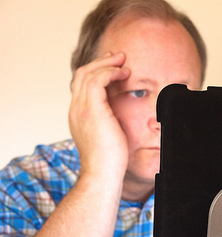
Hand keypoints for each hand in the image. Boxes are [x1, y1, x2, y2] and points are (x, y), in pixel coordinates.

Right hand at [69, 52, 129, 179]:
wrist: (102, 174)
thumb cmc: (109, 160)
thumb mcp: (107, 136)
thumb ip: (108, 121)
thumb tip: (120, 116)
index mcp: (78, 115)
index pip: (82, 86)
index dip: (97, 72)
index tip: (113, 67)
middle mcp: (76, 109)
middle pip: (82, 75)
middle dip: (101, 62)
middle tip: (119, 57)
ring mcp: (81, 109)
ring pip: (88, 73)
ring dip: (107, 64)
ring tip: (124, 63)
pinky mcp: (92, 110)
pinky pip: (98, 80)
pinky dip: (110, 73)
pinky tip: (123, 74)